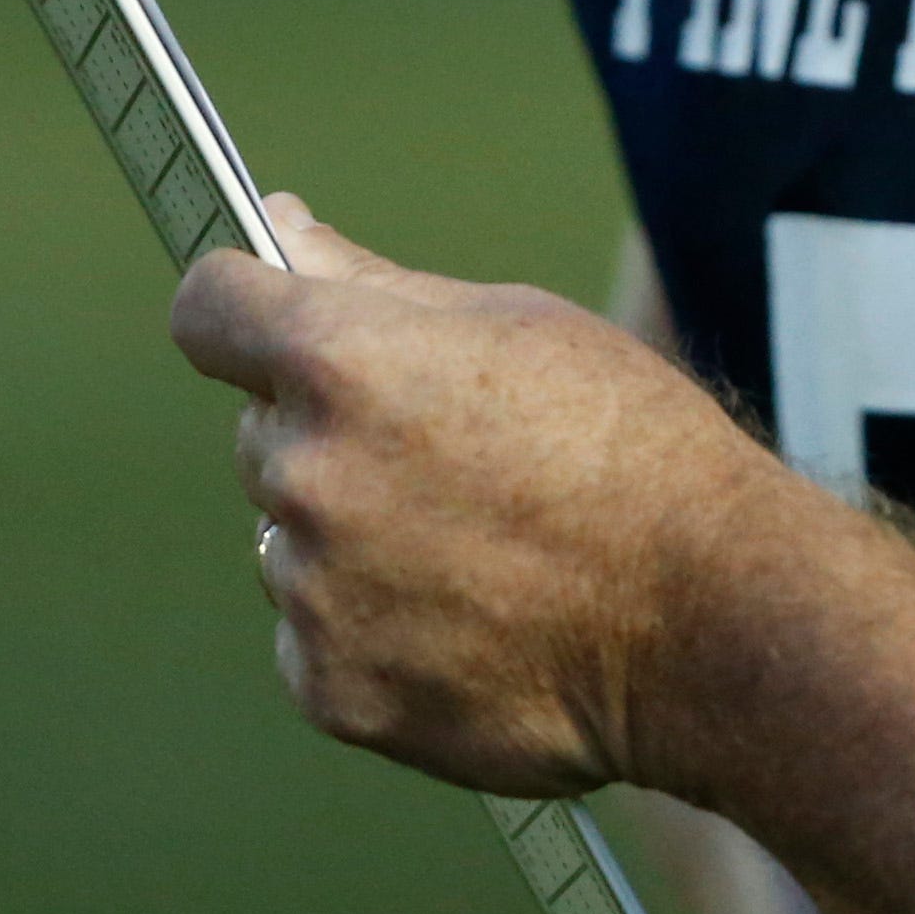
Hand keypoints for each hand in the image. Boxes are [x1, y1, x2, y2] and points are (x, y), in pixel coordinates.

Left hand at [169, 194, 784, 797]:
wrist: (706, 616)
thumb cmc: (630, 445)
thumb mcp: (518, 324)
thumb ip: (373, 283)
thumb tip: (278, 225)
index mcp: (345, 362)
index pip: (209, 309)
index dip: (239, 305)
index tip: (265, 317)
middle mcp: (307, 475)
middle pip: (264, 430)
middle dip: (331, 430)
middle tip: (452, 454)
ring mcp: (312, 591)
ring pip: (290, 536)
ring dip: (350, 533)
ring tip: (479, 544)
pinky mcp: (330, 688)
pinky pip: (315, 633)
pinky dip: (371, 625)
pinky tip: (468, 615)